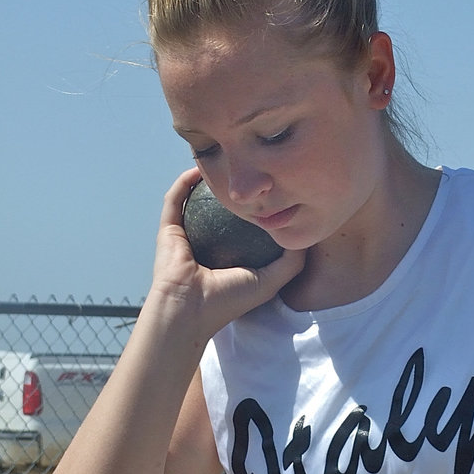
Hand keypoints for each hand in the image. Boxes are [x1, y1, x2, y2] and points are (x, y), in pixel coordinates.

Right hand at [150, 168, 306, 336]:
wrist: (190, 311)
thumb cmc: (230, 300)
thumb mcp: (271, 280)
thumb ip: (291, 261)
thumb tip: (306, 234)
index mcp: (229, 258)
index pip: (245, 229)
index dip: (259, 210)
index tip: (274, 192)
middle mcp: (207, 244)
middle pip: (221, 212)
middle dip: (234, 192)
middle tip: (250, 172)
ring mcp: (185, 236)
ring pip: (195, 200)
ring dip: (206, 181)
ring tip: (223, 162)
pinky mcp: (167, 229)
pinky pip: (176, 199)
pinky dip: (185, 182)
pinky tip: (201, 168)